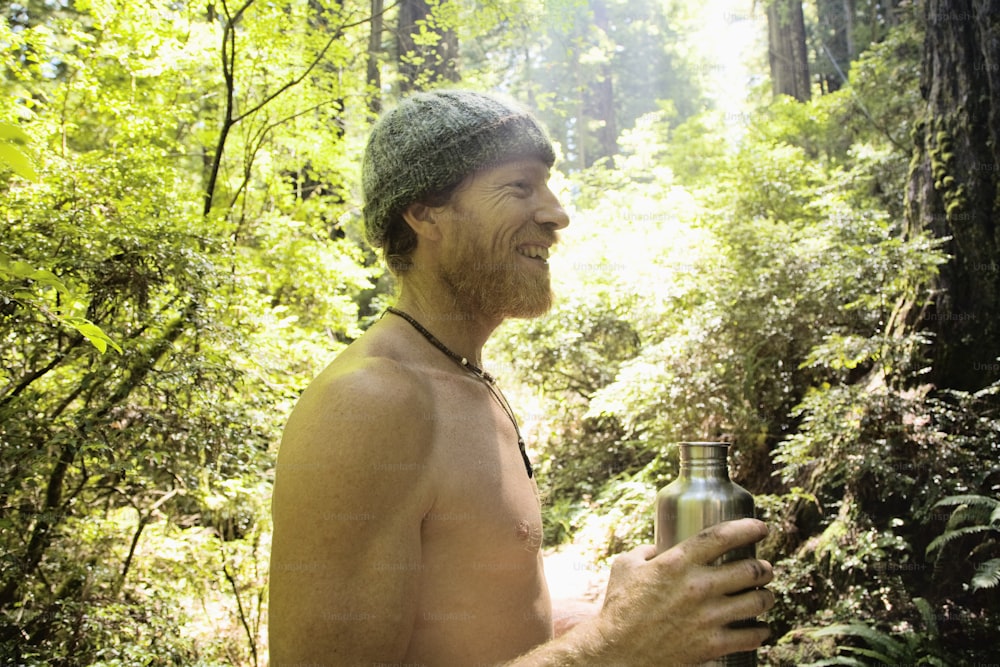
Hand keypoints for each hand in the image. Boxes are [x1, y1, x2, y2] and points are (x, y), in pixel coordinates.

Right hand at [593, 518, 773, 664]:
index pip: (723, 536)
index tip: (760, 528)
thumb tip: (659, 548)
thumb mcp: (625, 566)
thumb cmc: (619, 607)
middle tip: (765, 568)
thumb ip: (645, 551)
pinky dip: (760, 631)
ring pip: (757, 601)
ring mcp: (708, 617)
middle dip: (764, 568)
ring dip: (767, 597)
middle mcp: (698, 586)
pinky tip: (760, 628)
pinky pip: (751, 635)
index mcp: (677, 562)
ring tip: (765, 596)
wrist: (617, 652)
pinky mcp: (712, 644)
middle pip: (750, 570)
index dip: (748, 528)